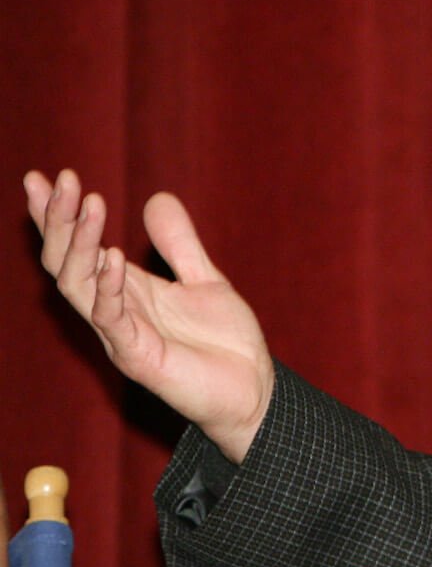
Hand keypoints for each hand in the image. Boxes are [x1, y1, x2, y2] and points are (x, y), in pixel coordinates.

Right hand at [24, 169, 273, 462]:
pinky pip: (112, 320)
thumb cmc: (224, 343)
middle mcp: (113, 312)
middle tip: (59, 179)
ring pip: (78, 287)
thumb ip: (179, 244)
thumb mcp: (204, 279)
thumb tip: (157, 197)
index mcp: (125, 291)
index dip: (57, 215)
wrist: (253, 390)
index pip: (77, 248)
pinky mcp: (139, 358)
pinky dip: (109, 288)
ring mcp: (121, 336)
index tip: (43, 175)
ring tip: (88, 203)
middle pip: (66, 262)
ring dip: (79, 244)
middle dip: (58, 220)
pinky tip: (111, 257)